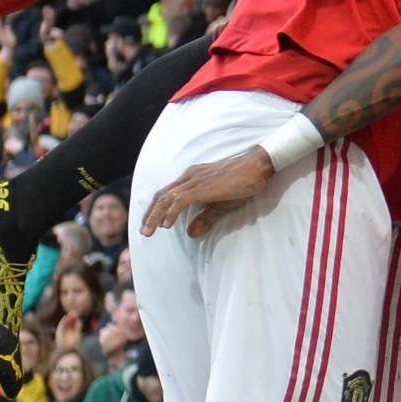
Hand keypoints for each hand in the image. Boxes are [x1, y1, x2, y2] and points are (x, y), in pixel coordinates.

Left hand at [142, 148, 276, 237]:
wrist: (256, 167)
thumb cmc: (242, 182)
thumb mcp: (221, 204)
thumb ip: (206, 218)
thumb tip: (191, 233)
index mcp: (192, 177)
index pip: (167, 193)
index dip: (156, 208)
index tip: (150, 223)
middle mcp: (189, 177)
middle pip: (161, 195)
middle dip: (150, 213)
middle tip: (144, 231)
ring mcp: (195, 180)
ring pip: (167, 198)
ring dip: (155, 216)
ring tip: (149, 231)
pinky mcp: (202, 187)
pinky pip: (180, 201)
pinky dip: (171, 213)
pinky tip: (166, 225)